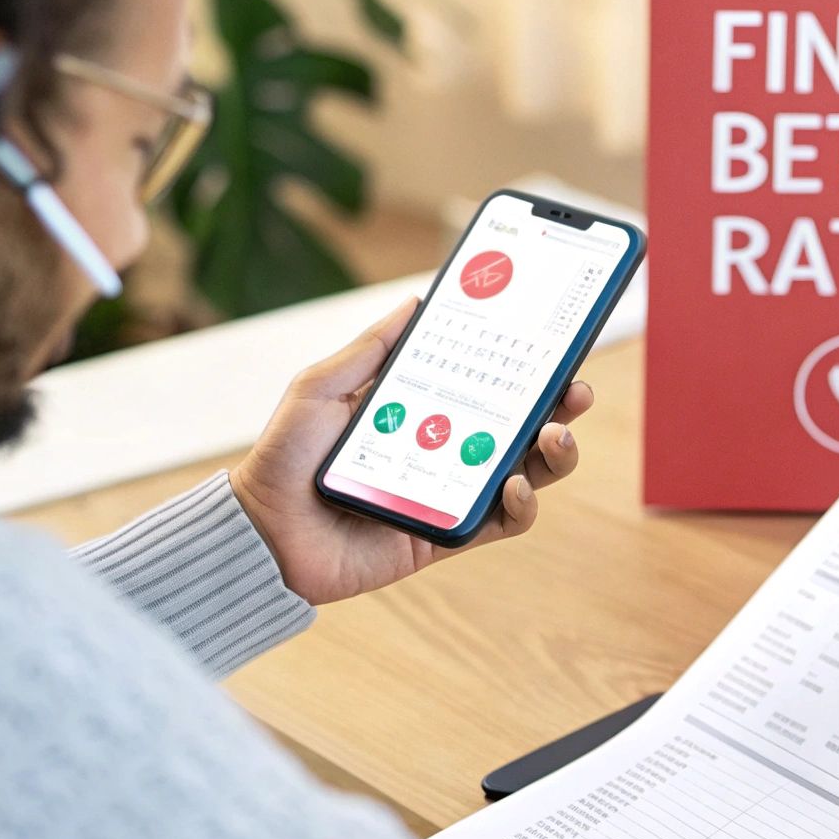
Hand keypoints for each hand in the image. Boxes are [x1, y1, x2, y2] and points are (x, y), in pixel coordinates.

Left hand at [228, 296, 593, 605]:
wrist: (263, 533)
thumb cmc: (284, 459)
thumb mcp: (321, 388)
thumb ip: (370, 349)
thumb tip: (416, 302)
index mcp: (423, 410)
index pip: (488, 382)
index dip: (525, 365)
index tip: (553, 341)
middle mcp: (446, 448)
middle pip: (522, 424)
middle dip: (559, 405)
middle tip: (574, 389)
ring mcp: (452, 492)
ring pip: (527, 471)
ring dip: (555, 452)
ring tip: (555, 434)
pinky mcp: (449, 535)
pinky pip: (504, 521)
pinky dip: (522, 503)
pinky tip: (514, 483)